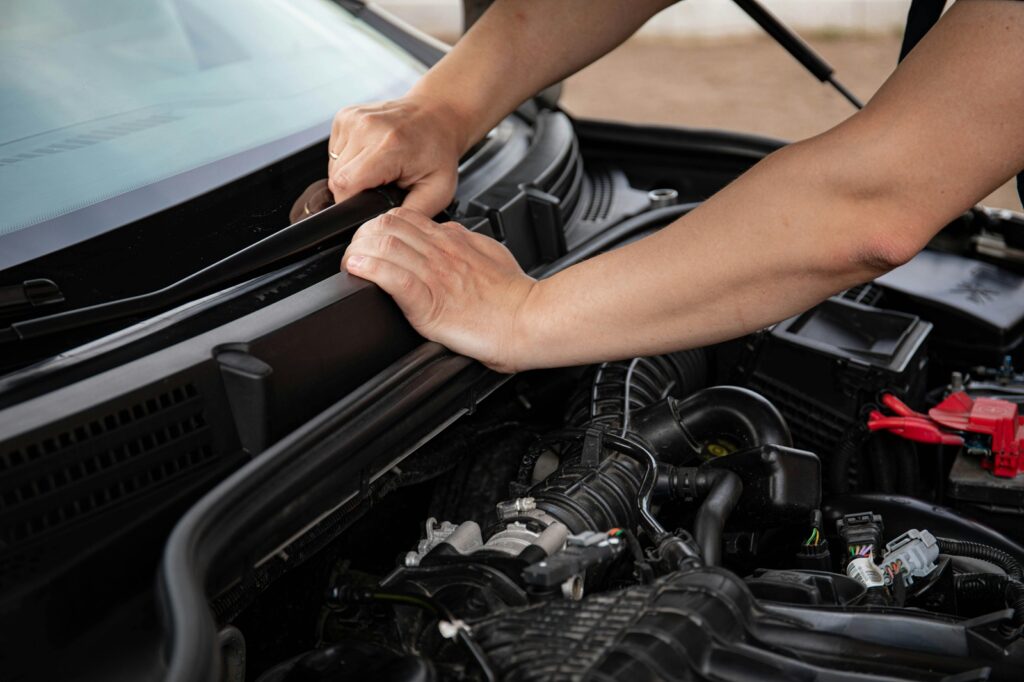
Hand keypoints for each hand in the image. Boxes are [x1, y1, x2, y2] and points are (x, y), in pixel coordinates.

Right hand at [328, 94, 468, 216]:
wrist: (437, 115)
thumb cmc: (438, 151)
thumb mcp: (438, 191)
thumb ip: (411, 214)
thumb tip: (386, 229)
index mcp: (389, 145)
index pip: (345, 184)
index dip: (352, 203)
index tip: (369, 204)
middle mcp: (367, 127)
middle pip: (336, 178)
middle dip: (355, 190)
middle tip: (382, 185)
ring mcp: (353, 118)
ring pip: (333, 165)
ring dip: (352, 175)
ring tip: (380, 168)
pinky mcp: (345, 116)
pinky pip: (334, 151)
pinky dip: (350, 160)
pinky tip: (371, 155)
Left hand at [342, 208, 536, 372]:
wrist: (529, 321)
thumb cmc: (515, 296)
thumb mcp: (490, 254)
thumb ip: (465, 243)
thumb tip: (448, 234)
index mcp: (453, 241)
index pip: (404, 217)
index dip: (378, 226)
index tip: (369, 241)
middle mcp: (441, 252)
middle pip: (387, 225)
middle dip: (362, 236)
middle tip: (355, 253)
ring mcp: (435, 275)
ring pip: (385, 244)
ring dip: (360, 252)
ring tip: (351, 263)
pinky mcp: (431, 302)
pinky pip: (394, 277)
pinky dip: (370, 270)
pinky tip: (359, 271)